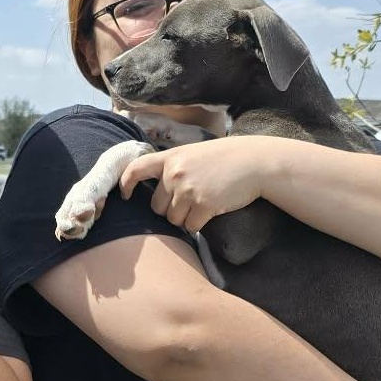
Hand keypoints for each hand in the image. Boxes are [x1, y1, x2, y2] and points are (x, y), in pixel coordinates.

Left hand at [119, 137, 269, 231]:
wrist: (255, 162)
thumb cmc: (225, 158)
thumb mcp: (193, 153)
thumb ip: (173, 166)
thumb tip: (156, 188)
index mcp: (170, 157)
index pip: (136, 169)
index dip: (126, 184)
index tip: (124, 194)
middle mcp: (175, 173)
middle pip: (156, 207)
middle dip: (169, 209)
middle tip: (189, 201)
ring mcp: (188, 189)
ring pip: (173, 219)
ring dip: (185, 218)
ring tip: (202, 203)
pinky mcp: (203, 205)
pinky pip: (190, 226)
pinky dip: (199, 224)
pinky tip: (211, 211)